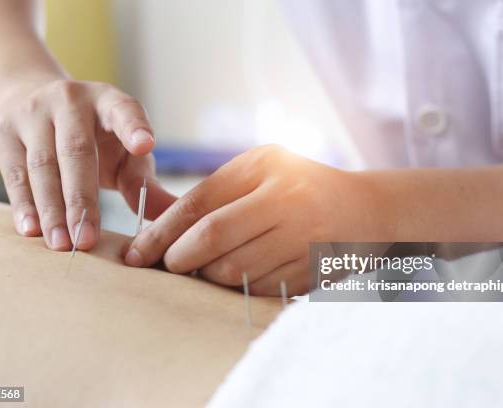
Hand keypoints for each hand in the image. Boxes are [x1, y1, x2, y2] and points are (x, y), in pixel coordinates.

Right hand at [0, 78, 175, 249]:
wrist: (26, 98)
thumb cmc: (92, 137)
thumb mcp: (122, 152)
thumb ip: (144, 183)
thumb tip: (172, 215)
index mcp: (108, 102)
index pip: (124, 110)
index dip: (134, 127)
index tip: (146, 146)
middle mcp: (70, 101)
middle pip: (76, 152)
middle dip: (82, 200)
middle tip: (89, 240)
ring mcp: (33, 114)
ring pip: (43, 166)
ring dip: (52, 209)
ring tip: (63, 245)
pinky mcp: (4, 133)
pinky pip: (14, 173)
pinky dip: (23, 204)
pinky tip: (32, 230)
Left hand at [123, 145, 392, 295]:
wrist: (366, 211)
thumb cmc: (301, 187)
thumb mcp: (262, 171)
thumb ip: (216, 193)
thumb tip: (160, 227)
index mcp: (265, 167)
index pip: (199, 203)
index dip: (160, 232)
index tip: (136, 253)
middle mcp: (285, 199)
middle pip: (212, 239)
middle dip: (178, 258)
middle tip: (167, 266)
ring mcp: (302, 237)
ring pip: (232, 271)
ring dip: (207, 277)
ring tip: (202, 270)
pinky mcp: (312, 269)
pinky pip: (257, 289)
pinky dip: (237, 288)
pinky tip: (237, 277)